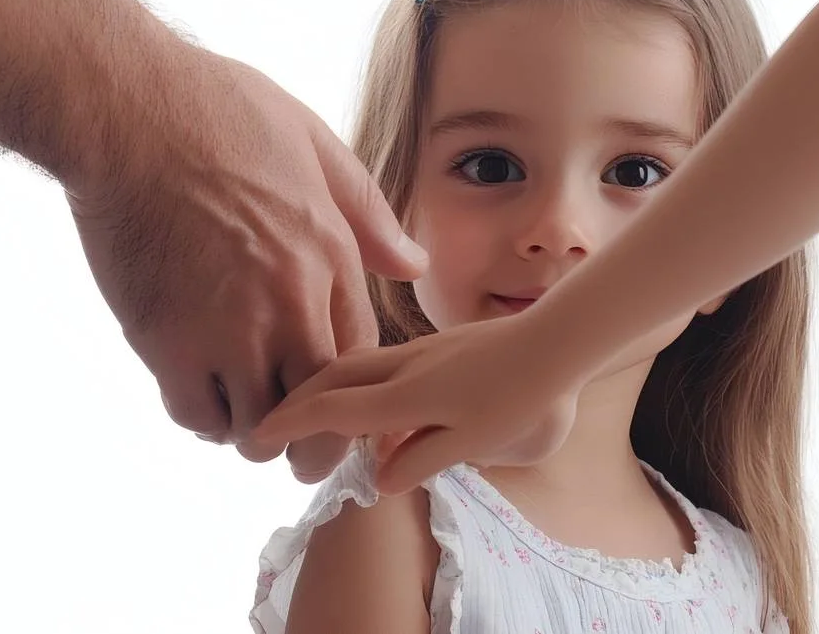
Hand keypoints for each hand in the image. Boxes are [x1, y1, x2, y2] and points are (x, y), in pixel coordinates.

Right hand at [66, 43, 427, 480]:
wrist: (125, 110)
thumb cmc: (216, 111)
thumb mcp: (314, 143)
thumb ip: (366, 213)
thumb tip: (413, 266)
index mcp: (331, 254)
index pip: (362, 357)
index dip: (350, 390)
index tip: (333, 402)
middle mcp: (291, 301)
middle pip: (323, 413)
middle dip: (313, 441)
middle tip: (293, 441)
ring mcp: (230, 327)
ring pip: (260, 426)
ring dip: (252, 428)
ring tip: (238, 408)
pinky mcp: (168, 342)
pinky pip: (198, 416)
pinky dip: (201, 416)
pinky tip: (195, 389)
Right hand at [251, 311, 585, 494]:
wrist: (559, 342)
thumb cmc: (523, 401)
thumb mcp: (475, 444)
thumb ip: (424, 459)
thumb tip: (380, 476)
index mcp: (405, 397)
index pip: (332, 410)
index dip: (291, 424)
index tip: (258, 438)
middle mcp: (404, 367)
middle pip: (333, 377)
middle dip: (297, 399)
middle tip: (272, 424)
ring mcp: (421, 351)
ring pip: (355, 363)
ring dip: (326, 385)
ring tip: (313, 412)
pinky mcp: (439, 346)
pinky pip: (380, 361)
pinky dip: (356, 379)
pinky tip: (370, 399)